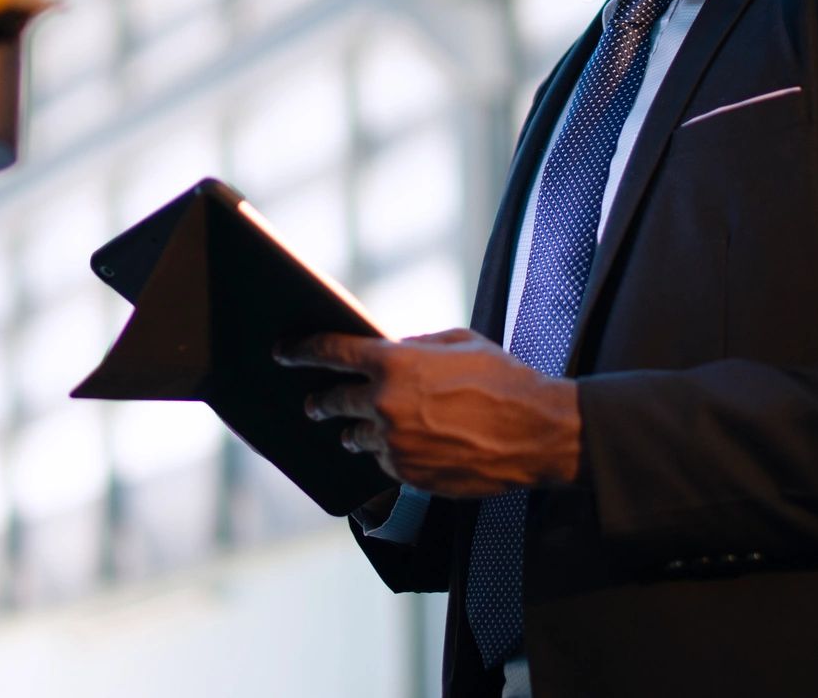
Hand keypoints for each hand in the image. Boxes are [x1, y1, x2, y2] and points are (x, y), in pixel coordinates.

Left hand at [275, 328, 580, 497]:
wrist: (535, 432)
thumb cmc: (502, 378)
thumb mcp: (458, 342)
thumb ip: (415, 345)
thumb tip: (391, 350)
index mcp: (394, 363)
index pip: (332, 352)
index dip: (302, 350)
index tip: (282, 353)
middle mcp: (385, 404)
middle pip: (332, 401)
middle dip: (319, 401)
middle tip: (312, 403)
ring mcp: (394, 444)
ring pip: (356, 436)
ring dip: (354, 430)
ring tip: (356, 427)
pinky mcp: (407, 474)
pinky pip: (382, 462)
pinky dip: (385, 453)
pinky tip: (402, 446)